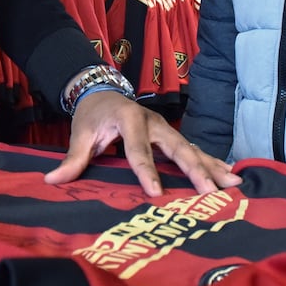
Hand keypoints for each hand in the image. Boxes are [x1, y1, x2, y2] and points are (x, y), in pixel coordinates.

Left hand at [44, 90, 241, 195]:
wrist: (102, 91)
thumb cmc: (92, 115)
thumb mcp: (80, 133)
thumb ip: (72, 158)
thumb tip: (52, 180)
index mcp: (130, 119)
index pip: (139, 150)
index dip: (147, 172)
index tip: (156, 194)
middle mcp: (153, 122)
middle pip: (177, 147)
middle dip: (195, 169)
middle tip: (210, 191)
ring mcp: (166, 128)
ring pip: (192, 148)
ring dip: (212, 167)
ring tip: (233, 185)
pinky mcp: (171, 136)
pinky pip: (194, 150)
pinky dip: (212, 162)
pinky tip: (230, 176)